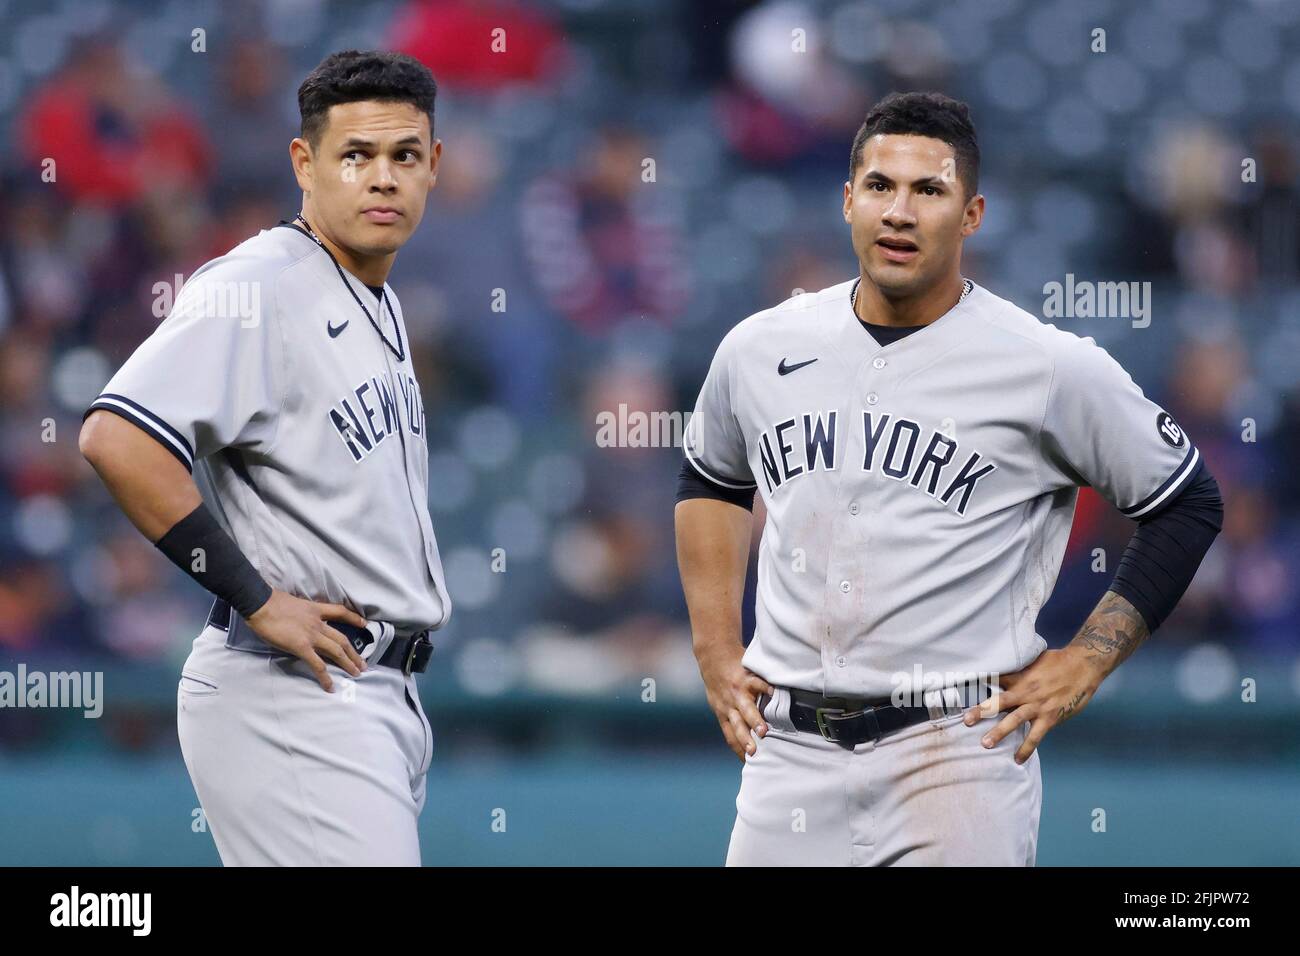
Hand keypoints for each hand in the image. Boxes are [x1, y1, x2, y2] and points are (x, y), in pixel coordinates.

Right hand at [245, 590, 369, 691]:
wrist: (261, 603)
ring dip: (348, 664)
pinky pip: (317, 664)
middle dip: (354, 653)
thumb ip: (302, 615)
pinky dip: (325, 677)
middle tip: (363, 664)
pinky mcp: (302, 647)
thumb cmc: (270, 602)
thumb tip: (302, 624)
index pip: (341, 612)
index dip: (354, 618)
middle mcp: (318, 623)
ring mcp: (312, 636)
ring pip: (337, 651)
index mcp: (316, 610)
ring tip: (356, 674)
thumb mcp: (294, 604)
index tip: (365, 624)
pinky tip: (330, 686)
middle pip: (342, 639)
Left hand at [697, 643, 774, 760]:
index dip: (739, 751)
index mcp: (723, 713)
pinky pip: (757, 683)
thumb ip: (730, 717)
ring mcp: (737, 692)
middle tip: (754, 754)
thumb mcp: (718, 701)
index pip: (731, 737)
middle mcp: (729, 705)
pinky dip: (766, 688)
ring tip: (764, 731)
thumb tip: (745, 736)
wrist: (713, 653)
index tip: (751, 765)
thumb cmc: (718, 681)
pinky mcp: (745, 677)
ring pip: (746, 709)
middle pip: (738, 726)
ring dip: (755, 720)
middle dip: (746, 740)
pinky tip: (775, 694)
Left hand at [961, 647, 1101, 763]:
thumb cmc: (1058, 661)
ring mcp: (1037, 705)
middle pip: (999, 701)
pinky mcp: (1050, 717)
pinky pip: (1036, 736)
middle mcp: (1025, 691)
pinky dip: (1026, 748)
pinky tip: (1017, 760)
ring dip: (999, 732)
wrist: (1084, 665)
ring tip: (985, 744)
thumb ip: (1018, 668)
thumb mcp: (1033, 659)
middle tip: (965, 720)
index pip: (993, 680)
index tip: (959, 691)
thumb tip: (1002, 668)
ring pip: (1014, 720)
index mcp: (1019, 676)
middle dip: (982, 711)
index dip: (976, 684)